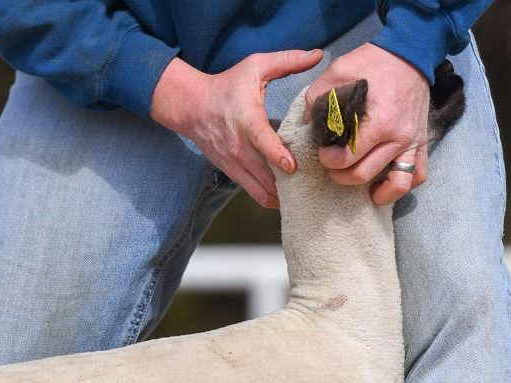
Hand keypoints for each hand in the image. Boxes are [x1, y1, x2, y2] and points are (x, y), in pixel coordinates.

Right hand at [150, 49, 323, 208]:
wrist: (193, 108)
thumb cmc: (227, 86)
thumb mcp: (255, 66)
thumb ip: (287, 60)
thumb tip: (317, 55)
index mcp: (246, 120)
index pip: (262, 141)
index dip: (277, 155)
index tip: (291, 166)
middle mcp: (239, 147)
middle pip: (264, 174)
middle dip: (287, 183)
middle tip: (313, 184)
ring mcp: (234, 164)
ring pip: (260, 190)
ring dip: (281, 195)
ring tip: (302, 194)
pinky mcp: (232, 173)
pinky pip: (253, 193)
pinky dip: (270, 198)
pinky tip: (286, 196)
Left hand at [304, 44, 429, 205]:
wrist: (411, 50)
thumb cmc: (374, 61)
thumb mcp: (339, 70)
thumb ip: (318, 95)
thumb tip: (306, 120)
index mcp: (378, 121)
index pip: (348, 158)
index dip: (329, 161)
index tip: (322, 153)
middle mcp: (397, 136)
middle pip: (364, 174)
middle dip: (342, 176)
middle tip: (332, 168)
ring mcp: (412, 142)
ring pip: (398, 184)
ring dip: (377, 192)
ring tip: (362, 190)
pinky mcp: (421, 142)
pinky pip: (417, 175)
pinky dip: (401, 186)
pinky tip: (384, 186)